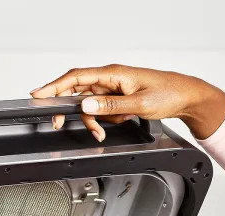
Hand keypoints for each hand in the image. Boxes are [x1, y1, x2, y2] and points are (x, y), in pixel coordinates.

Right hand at [30, 64, 224, 141]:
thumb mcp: (138, 104)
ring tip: (99, 133)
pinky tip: (109, 128)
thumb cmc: (168, 94)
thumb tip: (87, 106)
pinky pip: (101, 111)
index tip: (38, 94)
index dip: (54, 86)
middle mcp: (110, 79)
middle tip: (59, 124)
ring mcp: (113, 90)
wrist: (185, 98)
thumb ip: (110, 106)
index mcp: (113, 74)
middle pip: (78, 93)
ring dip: (91, 121)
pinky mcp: (117, 100)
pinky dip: (101, 122)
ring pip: (89, 106)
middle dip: (70, 110)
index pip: (76, 77)